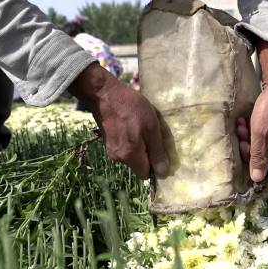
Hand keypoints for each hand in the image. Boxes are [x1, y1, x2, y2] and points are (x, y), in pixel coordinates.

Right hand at [68, 63, 167, 178]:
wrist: (104, 94)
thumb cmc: (131, 108)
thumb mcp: (151, 127)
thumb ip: (157, 151)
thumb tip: (163, 172)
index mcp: (130, 156)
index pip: (145, 174)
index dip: (154, 165)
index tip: (159, 151)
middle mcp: (118, 158)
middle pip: (138, 165)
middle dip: (146, 153)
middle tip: (151, 135)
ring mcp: (110, 150)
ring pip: (131, 155)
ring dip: (138, 146)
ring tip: (140, 127)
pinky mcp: (107, 141)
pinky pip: (123, 147)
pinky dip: (129, 140)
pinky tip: (130, 125)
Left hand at [240, 41, 267, 186]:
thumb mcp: (261, 135)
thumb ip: (259, 158)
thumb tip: (257, 179)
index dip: (260, 178)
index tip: (244, 170)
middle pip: (267, 164)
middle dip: (250, 154)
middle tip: (240, 141)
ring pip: (263, 150)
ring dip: (249, 142)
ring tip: (241, 128)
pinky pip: (265, 140)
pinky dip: (254, 135)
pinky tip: (245, 123)